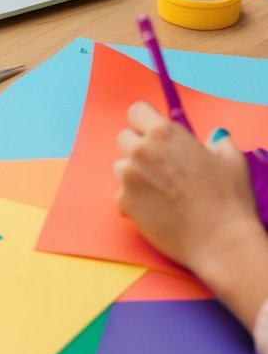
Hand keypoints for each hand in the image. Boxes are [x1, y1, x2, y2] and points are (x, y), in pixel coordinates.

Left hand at [114, 101, 258, 276]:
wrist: (221, 242)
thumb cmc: (228, 200)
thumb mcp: (232, 160)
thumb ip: (218, 141)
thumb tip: (214, 137)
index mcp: (165, 133)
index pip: (137, 111)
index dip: (145, 122)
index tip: (152, 134)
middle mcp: (142, 150)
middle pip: (125, 138)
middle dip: (140, 148)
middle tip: (161, 167)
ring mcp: (130, 176)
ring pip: (121, 166)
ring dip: (135, 174)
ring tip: (161, 191)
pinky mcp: (124, 202)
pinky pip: (121, 194)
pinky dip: (134, 201)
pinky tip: (156, 209)